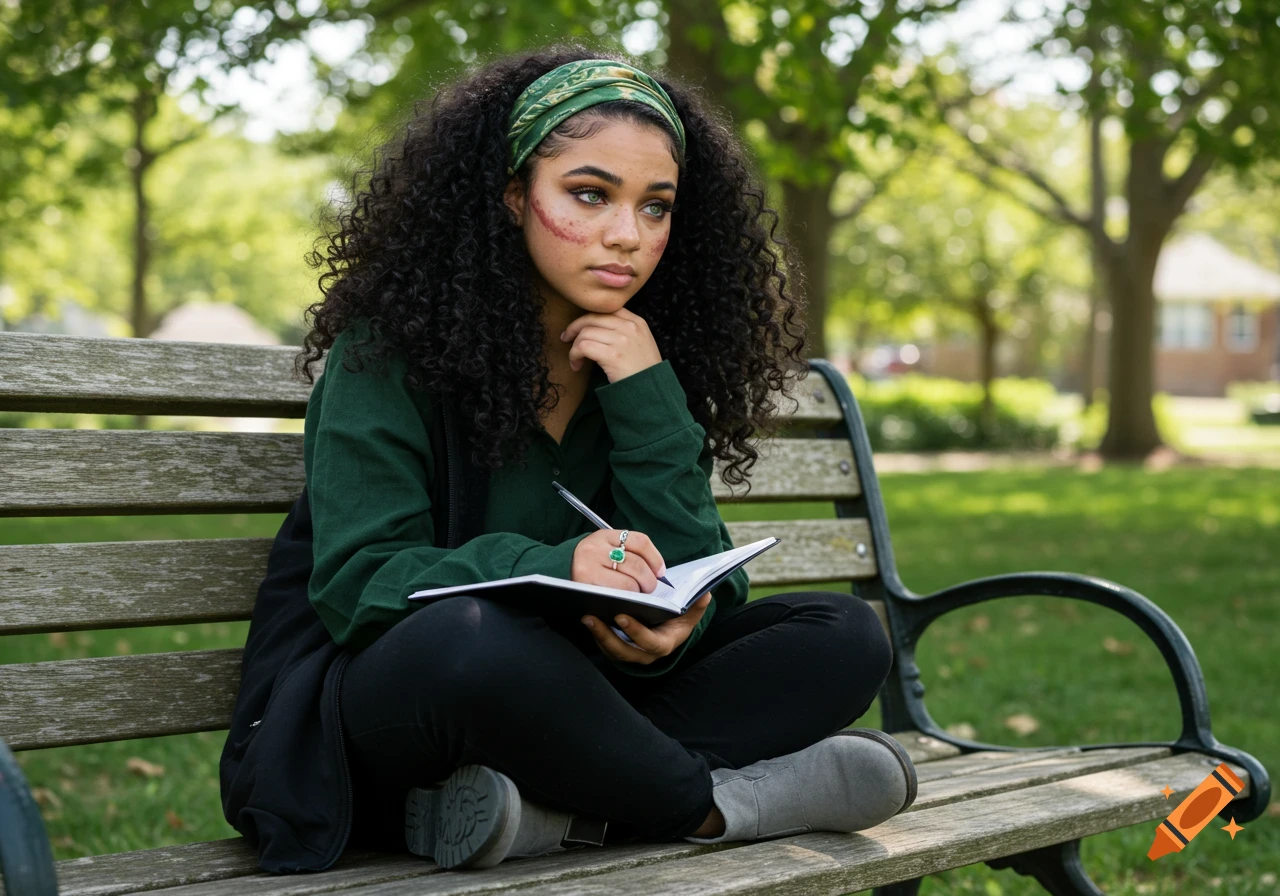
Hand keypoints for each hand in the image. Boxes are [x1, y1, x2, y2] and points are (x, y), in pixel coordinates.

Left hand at [559, 307, 662, 382]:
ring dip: (574, 347)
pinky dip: (574, 356)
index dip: (588, 318)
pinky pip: (583, 347)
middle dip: (574, 328)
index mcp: (637, 322)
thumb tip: (595, 327)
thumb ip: (624, 330)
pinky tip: (577, 366)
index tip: (578, 327)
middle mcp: (630, 327)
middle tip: (566, 338)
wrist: (652, 392)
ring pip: (585, 333)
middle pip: (592, 318)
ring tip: (576, 361)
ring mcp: (622, 340)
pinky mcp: (613, 355)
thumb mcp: (641, 343)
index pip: (606, 310)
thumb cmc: (643, 371)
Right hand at [571, 528, 665, 592]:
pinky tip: (625, 599)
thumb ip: (631, 554)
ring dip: (638, 592)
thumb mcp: (608, 551)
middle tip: (649, 588)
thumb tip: (659, 572)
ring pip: (628, 583)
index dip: (655, 558)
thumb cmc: (593, 566)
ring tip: (636, 594)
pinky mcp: (584, 586)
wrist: (562, 578)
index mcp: (604, 535)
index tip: (660, 572)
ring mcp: (587, 567)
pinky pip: (616, 595)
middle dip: (648, 580)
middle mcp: (594, 548)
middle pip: (636, 564)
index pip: (639, 541)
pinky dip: (626, 599)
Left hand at [582, 593, 712, 665]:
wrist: (668, 628)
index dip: (635, 632)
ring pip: (611, 649)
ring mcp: (629, 652)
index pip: (648, 643)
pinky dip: (596, 633)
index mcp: (663, 645)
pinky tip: (587, 616)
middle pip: (623, 651)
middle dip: (607, 636)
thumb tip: (705, 594)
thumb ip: (697, 605)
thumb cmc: (678, 620)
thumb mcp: (690, 614)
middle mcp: (644, 654)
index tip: (622, 616)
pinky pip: (605, 644)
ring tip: (586, 617)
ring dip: (597, 634)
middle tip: (594, 618)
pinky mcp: (617, 647)